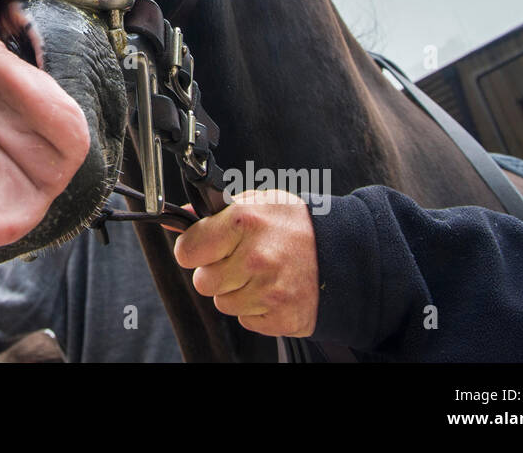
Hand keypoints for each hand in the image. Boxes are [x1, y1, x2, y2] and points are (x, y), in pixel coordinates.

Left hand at [172, 190, 319, 337]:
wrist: (344, 252)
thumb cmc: (297, 224)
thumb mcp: (258, 202)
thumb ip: (215, 212)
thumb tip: (178, 219)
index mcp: (244, 221)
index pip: (187, 250)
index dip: (193, 250)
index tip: (205, 248)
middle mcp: (255, 257)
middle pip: (203, 282)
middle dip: (217, 272)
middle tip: (240, 260)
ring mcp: (269, 290)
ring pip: (223, 303)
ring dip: (237, 292)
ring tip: (262, 274)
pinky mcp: (281, 316)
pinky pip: (246, 320)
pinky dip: (257, 308)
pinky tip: (274, 289)